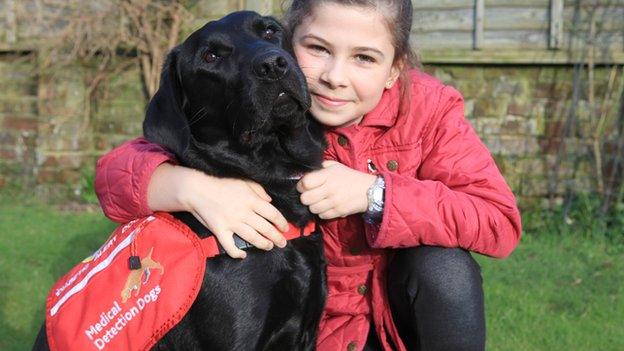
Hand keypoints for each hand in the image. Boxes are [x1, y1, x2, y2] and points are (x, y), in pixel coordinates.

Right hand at [148, 164, 288, 258]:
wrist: (197, 190)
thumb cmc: (222, 185)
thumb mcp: (243, 182)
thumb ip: (259, 190)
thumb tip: (270, 200)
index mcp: (251, 200)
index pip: (272, 213)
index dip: (281, 222)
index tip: (285, 228)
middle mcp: (244, 213)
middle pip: (265, 228)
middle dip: (276, 237)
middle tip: (282, 243)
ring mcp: (232, 223)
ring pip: (252, 238)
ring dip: (263, 244)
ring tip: (269, 246)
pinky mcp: (220, 231)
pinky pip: (230, 247)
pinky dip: (237, 253)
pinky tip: (243, 255)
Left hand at [296, 161, 376, 219]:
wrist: (368, 190)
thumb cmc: (349, 176)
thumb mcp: (335, 166)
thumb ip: (320, 168)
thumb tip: (305, 174)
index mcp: (327, 176)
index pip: (305, 183)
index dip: (301, 185)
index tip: (303, 185)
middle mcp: (329, 189)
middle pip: (305, 198)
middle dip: (305, 196)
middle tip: (310, 194)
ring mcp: (334, 202)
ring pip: (312, 209)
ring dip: (313, 205)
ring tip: (318, 200)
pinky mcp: (338, 212)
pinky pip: (321, 215)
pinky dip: (321, 212)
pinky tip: (326, 206)